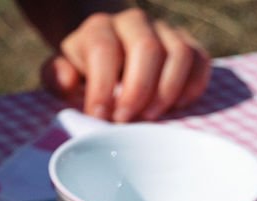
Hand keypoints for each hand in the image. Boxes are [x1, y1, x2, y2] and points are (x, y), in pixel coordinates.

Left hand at [41, 8, 210, 122]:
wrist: (105, 46)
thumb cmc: (82, 69)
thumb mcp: (60, 71)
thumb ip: (55, 76)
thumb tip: (69, 82)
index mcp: (98, 28)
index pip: (104, 50)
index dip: (102, 87)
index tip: (99, 117)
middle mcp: (134, 22)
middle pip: (146, 49)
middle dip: (137, 90)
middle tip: (127, 121)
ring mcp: (164, 31)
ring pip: (179, 54)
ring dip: (167, 91)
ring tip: (152, 117)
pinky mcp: (187, 45)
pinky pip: (200, 61)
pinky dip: (193, 86)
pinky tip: (178, 107)